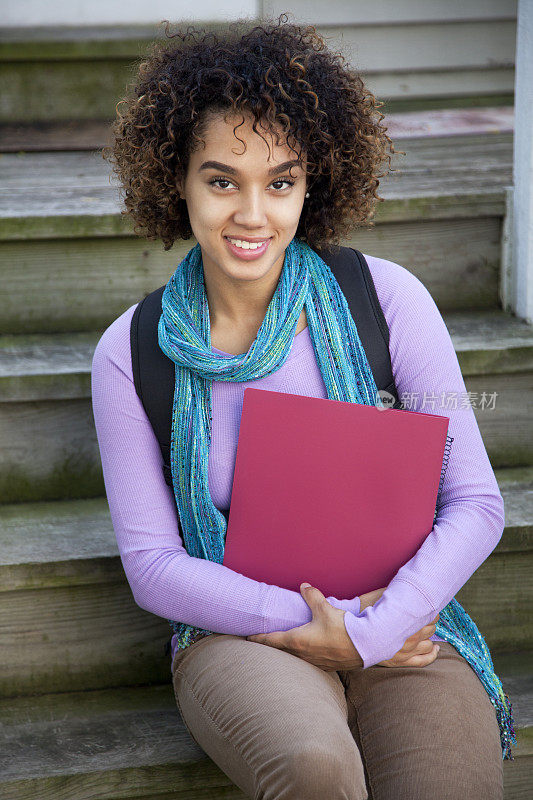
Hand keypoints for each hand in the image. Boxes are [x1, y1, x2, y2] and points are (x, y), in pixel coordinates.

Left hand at [246, 583, 363, 670]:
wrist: (364, 646)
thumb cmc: (342, 628)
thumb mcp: (325, 608)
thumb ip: (312, 596)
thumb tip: (303, 586)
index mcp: (298, 640)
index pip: (272, 640)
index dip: (259, 638)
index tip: (249, 638)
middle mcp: (303, 655)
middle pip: (281, 651)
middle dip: (272, 646)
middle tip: (263, 641)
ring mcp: (314, 662)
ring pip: (294, 658)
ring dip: (287, 652)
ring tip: (283, 647)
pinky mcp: (326, 666)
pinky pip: (308, 662)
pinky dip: (302, 656)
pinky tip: (306, 652)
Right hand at [359, 586, 440, 667]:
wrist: (353, 635)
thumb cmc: (365, 615)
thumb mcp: (380, 597)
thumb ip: (395, 592)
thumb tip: (406, 584)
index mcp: (408, 621)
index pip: (429, 615)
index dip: (430, 610)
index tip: (427, 606)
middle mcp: (411, 638)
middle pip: (430, 629)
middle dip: (430, 622)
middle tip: (426, 616)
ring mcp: (406, 651)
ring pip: (428, 644)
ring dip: (429, 636)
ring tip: (426, 629)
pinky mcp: (400, 661)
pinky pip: (423, 661)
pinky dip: (431, 655)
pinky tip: (434, 649)